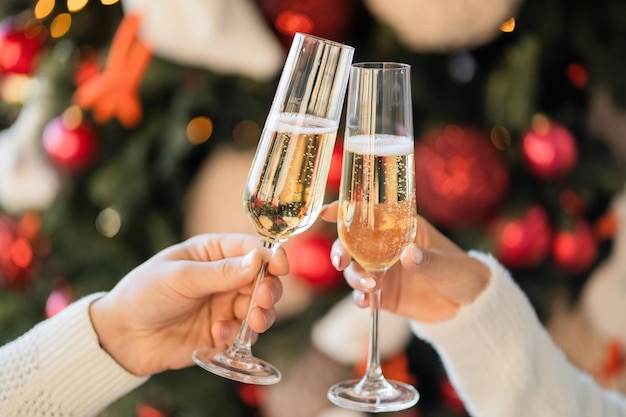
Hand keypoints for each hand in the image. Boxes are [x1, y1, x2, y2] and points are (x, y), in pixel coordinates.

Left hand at [89, 233, 286, 375]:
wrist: (121, 337)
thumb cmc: (144, 294)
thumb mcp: (181, 277)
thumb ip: (221, 272)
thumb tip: (258, 259)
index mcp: (213, 253)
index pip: (251, 249)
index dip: (270, 257)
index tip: (280, 268)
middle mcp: (224, 278)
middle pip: (262, 280)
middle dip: (268, 290)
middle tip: (263, 301)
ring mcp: (223, 305)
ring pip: (258, 308)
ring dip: (260, 315)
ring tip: (252, 323)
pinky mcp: (221, 332)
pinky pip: (242, 335)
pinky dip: (237, 337)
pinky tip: (218, 337)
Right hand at [321, 202, 488, 322]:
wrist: (470, 307)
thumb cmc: (463, 272)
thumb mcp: (449, 264)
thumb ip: (428, 259)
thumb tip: (408, 254)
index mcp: (401, 227)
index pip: (369, 213)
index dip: (345, 210)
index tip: (327, 213)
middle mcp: (386, 247)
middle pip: (352, 243)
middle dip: (341, 250)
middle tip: (341, 262)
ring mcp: (383, 271)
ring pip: (354, 269)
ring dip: (354, 276)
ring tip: (369, 287)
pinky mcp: (384, 294)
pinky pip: (363, 294)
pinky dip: (360, 298)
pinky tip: (365, 302)